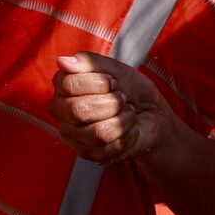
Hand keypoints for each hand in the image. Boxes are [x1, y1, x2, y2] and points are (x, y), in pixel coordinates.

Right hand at [49, 52, 170, 163]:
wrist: (153, 115)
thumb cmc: (132, 90)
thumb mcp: (115, 68)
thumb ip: (88, 62)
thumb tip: (62, 61)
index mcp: (63, 88)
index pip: (69, 85)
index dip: (98, 82)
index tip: (112, 82)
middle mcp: (61, 111)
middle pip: (78, 110)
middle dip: (112, 103)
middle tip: (122, 100)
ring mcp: (72, 134)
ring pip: (96, 131)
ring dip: (122, 120)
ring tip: (126, 115)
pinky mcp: (87, 153)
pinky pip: (109, 146)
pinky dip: (127, 136)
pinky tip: (126, 130)